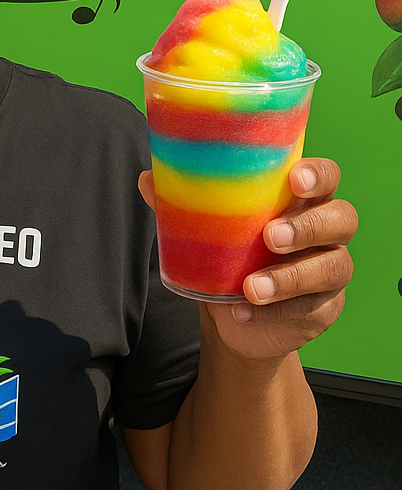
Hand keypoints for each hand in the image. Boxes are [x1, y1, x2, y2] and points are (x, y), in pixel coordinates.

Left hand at [138, 159, 356, 361]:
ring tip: (251, 287)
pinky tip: (244, 312)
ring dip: (291, 278)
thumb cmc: (225, 252)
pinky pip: (312, 309)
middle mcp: (324, 229)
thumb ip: (182, 200)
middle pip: (342, 218)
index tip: (294, 179)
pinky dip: (277, 312)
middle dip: (308, 226)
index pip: (326, 175)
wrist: (233, 315)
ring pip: (333, 267)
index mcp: (298, 197)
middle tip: (270, 236)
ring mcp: (329, 269)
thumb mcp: (205, 227)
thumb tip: (147, 178)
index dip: (318, 175)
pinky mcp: (325, 308)